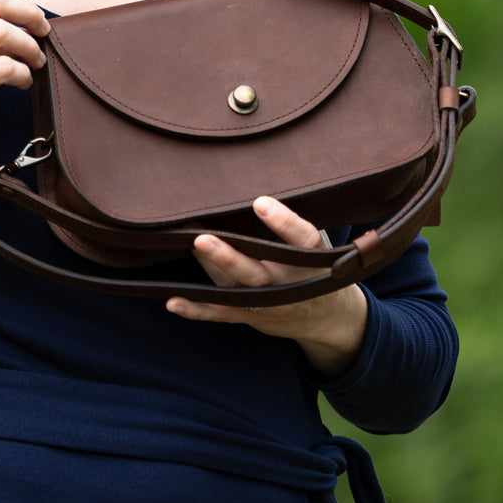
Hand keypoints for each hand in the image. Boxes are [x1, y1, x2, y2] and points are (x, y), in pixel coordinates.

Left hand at [165, 196, 368, 378]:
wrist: (329, 317)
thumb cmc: (313, 265)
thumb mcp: (315, 244)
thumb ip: (290, 224)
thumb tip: (250, 184)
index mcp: (310, 259)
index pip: (301, 239)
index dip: (283, 222)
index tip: (260, 202)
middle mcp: (288, 284)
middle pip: (257, 271)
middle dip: (229, 257)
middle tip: (203, 238)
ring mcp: (268, 304)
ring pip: (235, 290)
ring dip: (212, 270)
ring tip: (191, 249)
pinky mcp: (250, 315)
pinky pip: (221, 313)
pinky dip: (197, 310)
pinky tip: (174, 302)